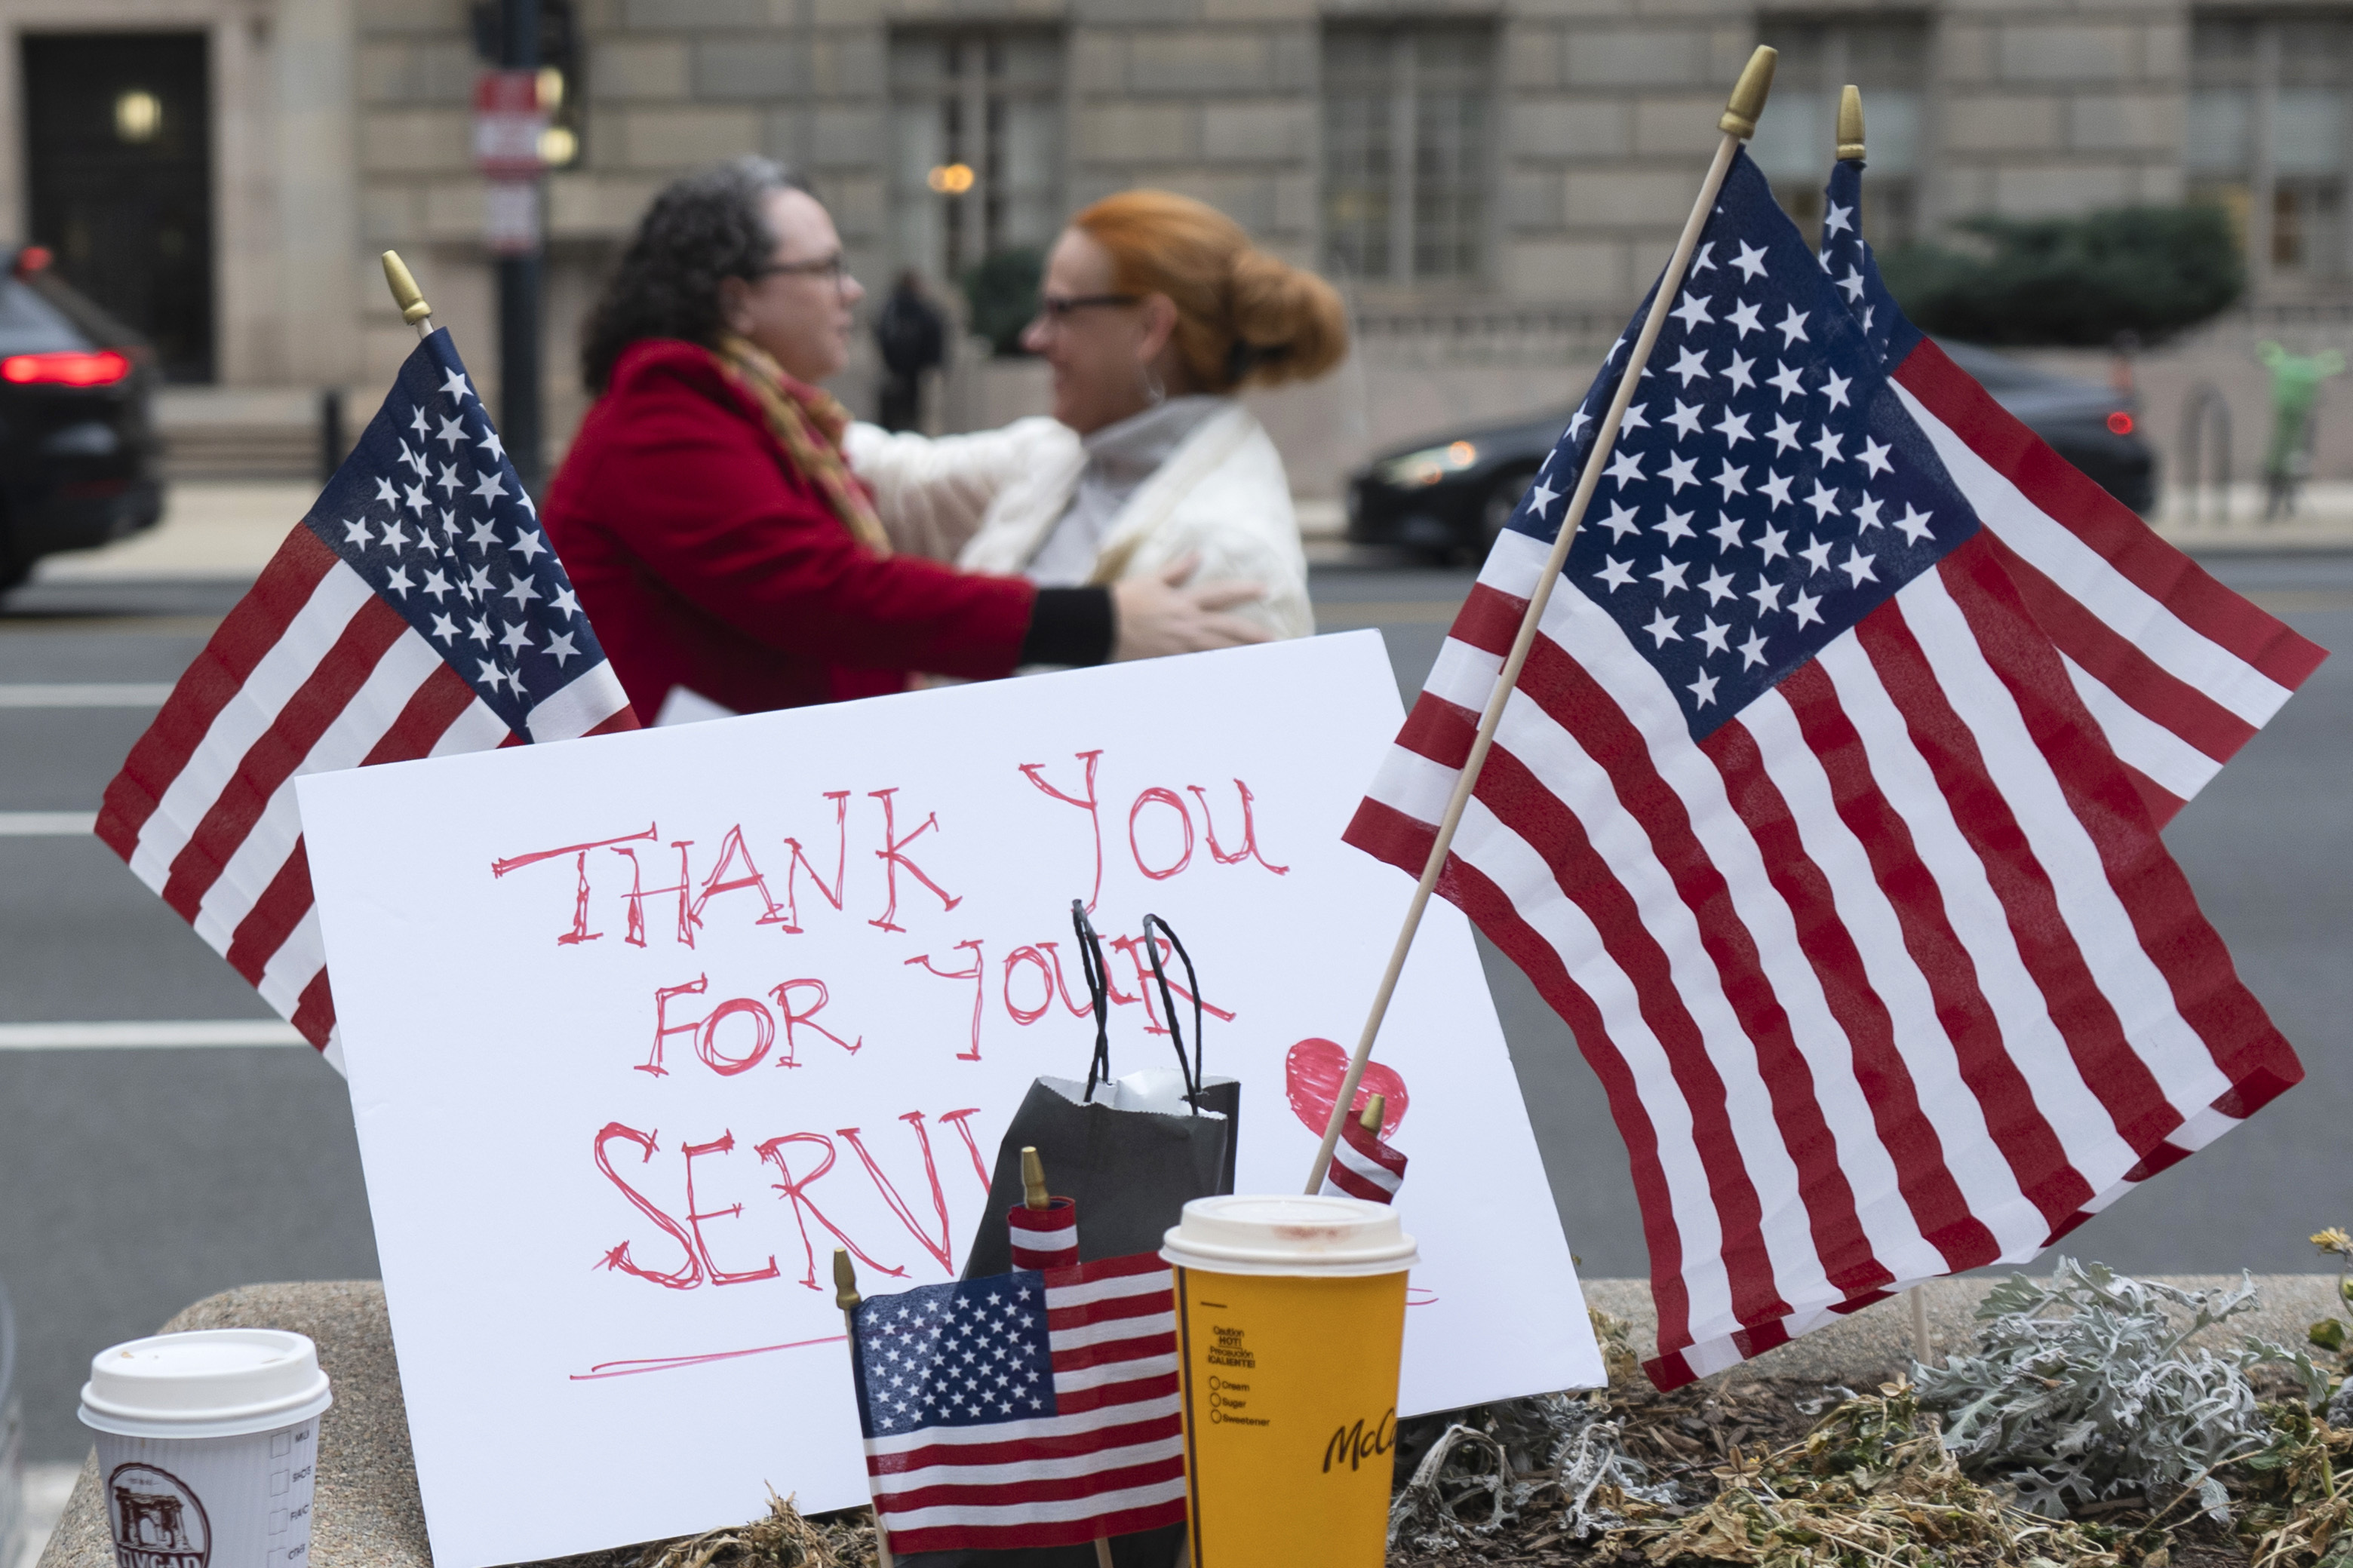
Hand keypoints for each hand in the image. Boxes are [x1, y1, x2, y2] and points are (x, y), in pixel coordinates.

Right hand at [1110, 555, 1272, 660]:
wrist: (1100, 626)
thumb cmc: (1124, 602)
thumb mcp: (1152, 581)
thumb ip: (1177, 570)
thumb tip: (1198, 554)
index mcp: (1184, 601)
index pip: (1222, 593)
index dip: (1246, 590)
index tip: (1265, 589)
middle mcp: (1188, 624)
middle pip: (1230, 629)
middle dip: (1254, 634)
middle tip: (1275, 640)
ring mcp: (1181, 646)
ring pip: (1219, 651)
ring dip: (1241, 655)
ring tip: (1260, 659)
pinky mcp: (1170, 662)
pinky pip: (1199, 667)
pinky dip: (1215, 670)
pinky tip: (1229, 674)